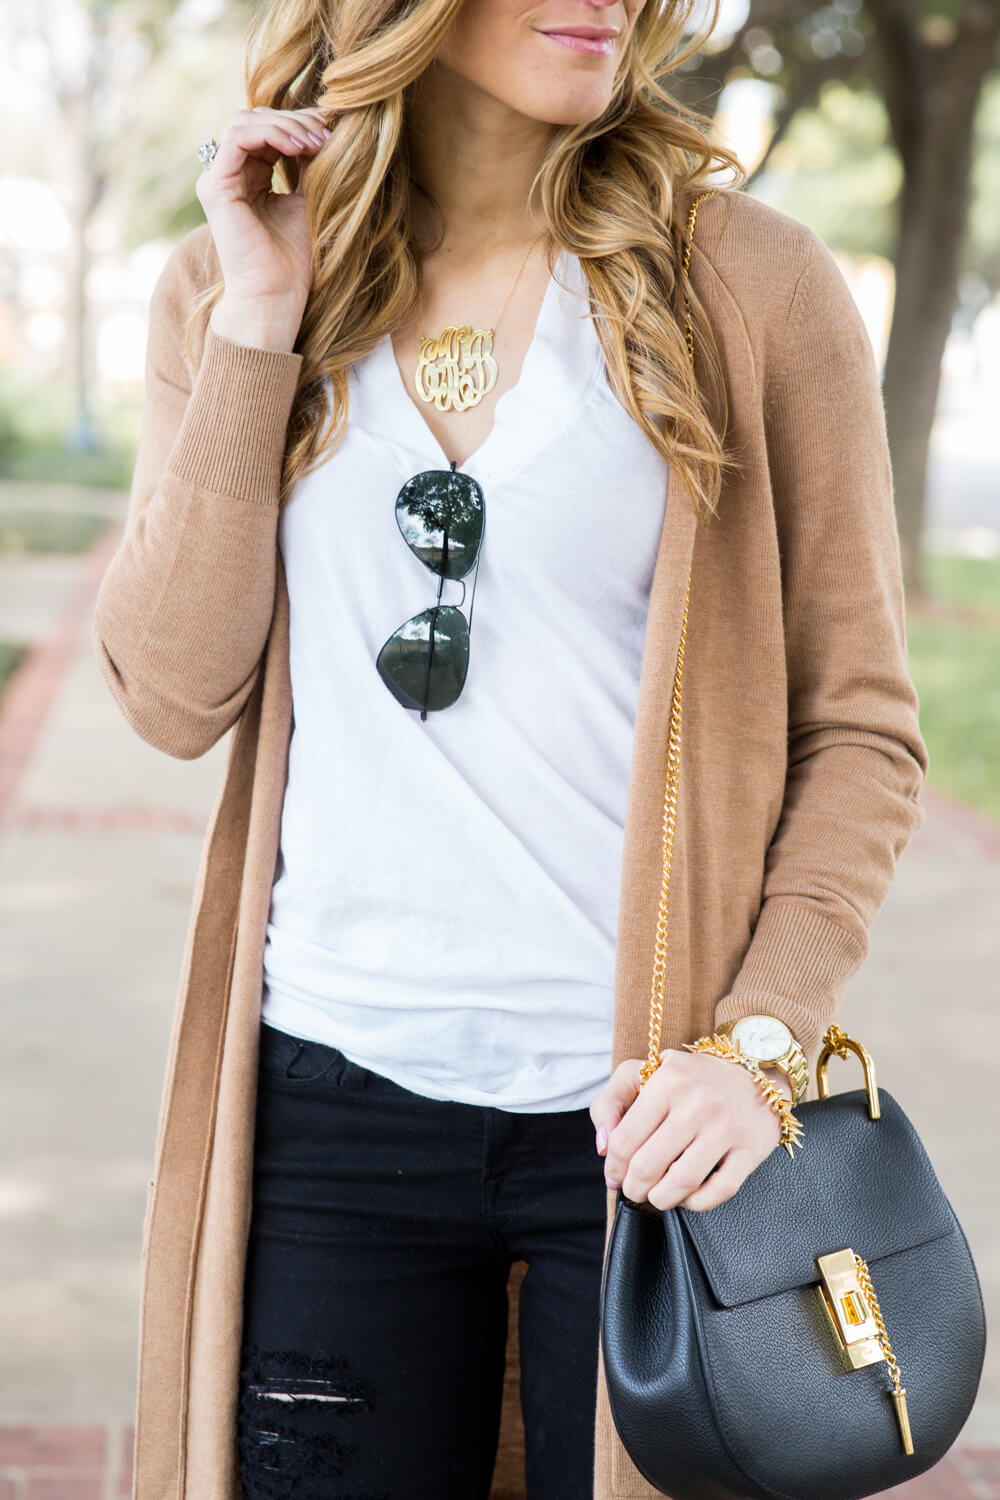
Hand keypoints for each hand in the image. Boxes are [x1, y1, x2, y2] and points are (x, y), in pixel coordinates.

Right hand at [196, 105, 333, 326]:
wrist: (276, 298)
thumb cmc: (294, 263)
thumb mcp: (308, 203)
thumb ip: (309, 167)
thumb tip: (324, 130)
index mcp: (248, 178)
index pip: (267, 131)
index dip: (299, 124)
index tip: (332, 136)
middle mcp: (228, 176)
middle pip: (254, 118)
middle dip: (294, 119)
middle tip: (327, 134)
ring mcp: (218, 180)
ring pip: (244, 121)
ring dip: (284, 123)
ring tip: (315, 140)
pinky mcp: (215, 187)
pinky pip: (238, 137)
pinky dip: (271, 133)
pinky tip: (299, 146)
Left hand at [590, 1049, 792, 1211]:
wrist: (755, 1074)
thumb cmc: (692, 1078)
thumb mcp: (645, 1071)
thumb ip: (610, 1101)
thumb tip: (602, 1147)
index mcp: (668, 1081)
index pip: (626, 1139)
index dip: (613, 1166)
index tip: (614, 1176)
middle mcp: (698, 1103)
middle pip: (649, 1165)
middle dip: (634, 1187)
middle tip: (633, 1190)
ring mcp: (726, 1127)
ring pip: (682, 1182)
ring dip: (661, 1199)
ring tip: (656, 1196)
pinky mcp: (750, 1150)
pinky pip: (719, 1190)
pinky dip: (696, 1203)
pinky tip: (686, 1197)